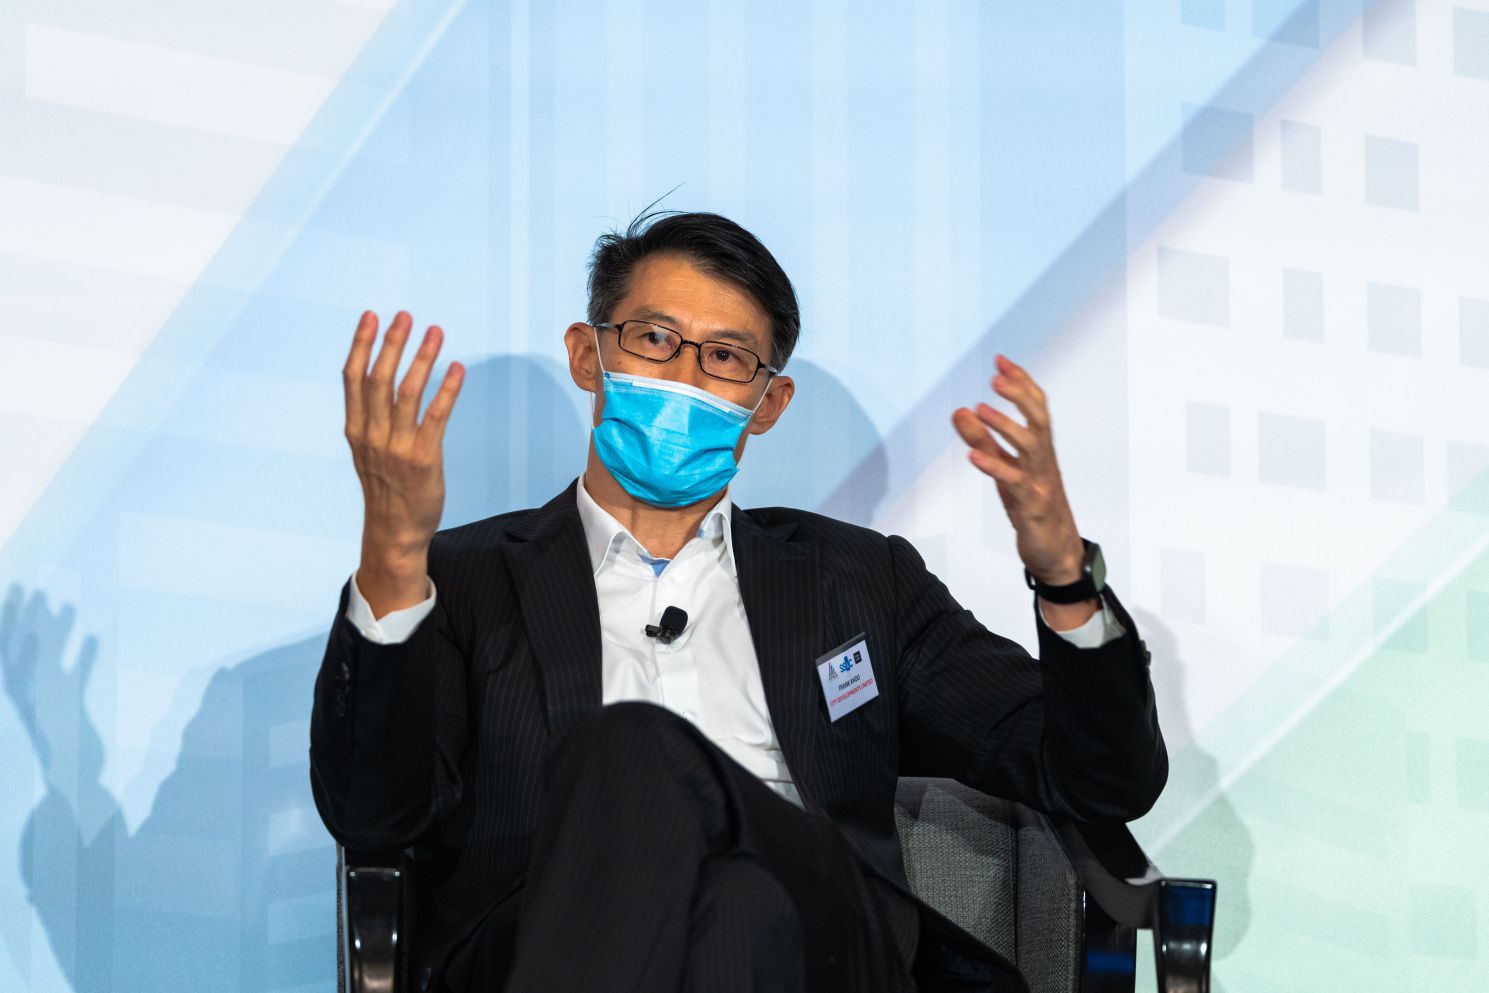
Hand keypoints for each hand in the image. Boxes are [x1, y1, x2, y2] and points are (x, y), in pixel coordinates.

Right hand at [343, 311, 464, 613]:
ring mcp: (396, 448)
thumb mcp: (367, 450)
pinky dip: (447, 390)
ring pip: (407, 393)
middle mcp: (372, 435)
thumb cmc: (386, 488)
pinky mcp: (423, 459)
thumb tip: (377, 379)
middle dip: (392, 343)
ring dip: (422, 358)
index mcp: (356, 430)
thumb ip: (370, 418)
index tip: (370, 316)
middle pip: (379, 379)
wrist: (394, 532)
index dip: (361, 344)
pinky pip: (435, 417)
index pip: (353, 378)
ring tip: (435, 332)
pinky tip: (457, 369)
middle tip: (405, 314)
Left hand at [952, 354, 1084, 586]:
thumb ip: (982, 440)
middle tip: (996, 378)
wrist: (1056, 549)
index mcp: (1039, 447)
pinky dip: (995, 468)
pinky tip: (973, 457)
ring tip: (981, 409)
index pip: (1036, 406)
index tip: (1000, 360)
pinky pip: (1014, 483)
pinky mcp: (1032, 506)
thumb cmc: (1031, 502)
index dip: (1020, 382)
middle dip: (1020, 395)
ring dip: (1006, 426)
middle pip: (1038, 419)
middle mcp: (1043, 459)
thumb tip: (959, 410)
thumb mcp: (1003, 467)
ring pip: (1030, 447)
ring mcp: (1040, 481)